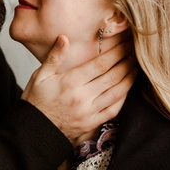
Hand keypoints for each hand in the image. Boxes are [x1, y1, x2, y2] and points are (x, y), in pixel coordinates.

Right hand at [22, 36, 136, 145]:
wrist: (34, 131)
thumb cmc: (35, 102)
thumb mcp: (39, 76)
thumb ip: (53, 57)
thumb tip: (64, 38)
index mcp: (70, 82)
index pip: (100, 64)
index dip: (116, 52)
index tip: (124, 43)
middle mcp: (82, 97)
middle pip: (112, 76)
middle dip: (126, 61)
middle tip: (134, 51)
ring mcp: (89, 112)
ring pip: (116, 92)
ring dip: (129, 78)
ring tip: (135, 67)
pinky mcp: (92, 123)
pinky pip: (113, 110)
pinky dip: (123, 98)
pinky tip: (127, 88)